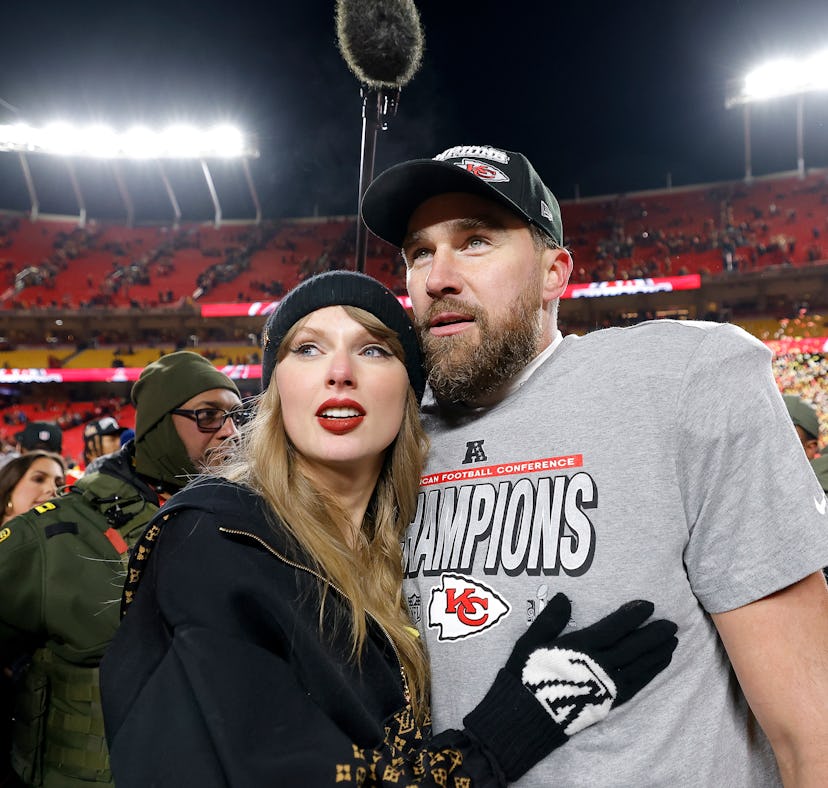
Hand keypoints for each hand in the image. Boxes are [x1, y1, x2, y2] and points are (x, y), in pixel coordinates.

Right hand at [463, 594, 677, 781]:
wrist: (525, 717)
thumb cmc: (526, 675)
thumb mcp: (530, 642)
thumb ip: (549, 620)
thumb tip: (564, 596)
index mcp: (579, 647)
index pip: (613, 628)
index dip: (632, 616)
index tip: (649, 605)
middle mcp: (597, 665)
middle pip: (632, 647)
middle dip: (653, 635)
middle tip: (672, 624)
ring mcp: (605, 685)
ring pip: (638, 666)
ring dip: (657, 653)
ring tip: (672, 642)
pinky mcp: (607, 702)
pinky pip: (635, 685)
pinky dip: (650, 673)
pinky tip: (659, 665)